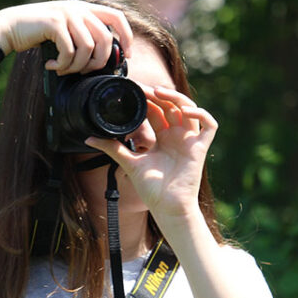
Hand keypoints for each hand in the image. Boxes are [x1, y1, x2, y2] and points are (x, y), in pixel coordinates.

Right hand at [0, 0, 133, 73]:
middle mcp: (78, 9)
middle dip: (99, 62)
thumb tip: (105, 59)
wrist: (9, 26)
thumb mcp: (66, 30)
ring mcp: (67, 14)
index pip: (117, 17)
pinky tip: (52, 65)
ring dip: (77, 66)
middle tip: (84, 71)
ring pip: (89, 48)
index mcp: (85, 9)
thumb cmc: (38, 33)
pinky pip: (70, 51)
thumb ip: (83, 36)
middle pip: (106, 39)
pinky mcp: (55, 23)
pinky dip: (63, 64)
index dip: (127, 36)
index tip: (126, 55)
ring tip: (63, 69)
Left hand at [85, 86, 218, 218]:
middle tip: (144, 89)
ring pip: (190, 109)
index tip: (135, 90)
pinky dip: (201, 114)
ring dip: (177, 97)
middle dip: (159, 94)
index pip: (157, 110)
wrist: (166, 207)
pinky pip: (209, 125)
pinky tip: (186, 110)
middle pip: (172, 105)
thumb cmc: (152, 188)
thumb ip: (112, 148)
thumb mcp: (129, 162)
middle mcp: (177, 136)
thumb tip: (89, 138)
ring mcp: (190, 141)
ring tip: (160, 93)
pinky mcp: (200, 148)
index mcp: (162, 137)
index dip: (148, 98)